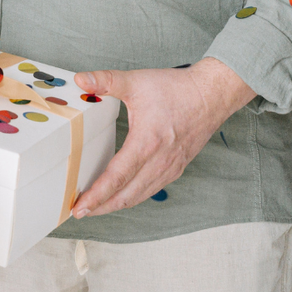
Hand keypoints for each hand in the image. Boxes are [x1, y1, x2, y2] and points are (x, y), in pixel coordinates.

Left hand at [68, 58, 255, 218]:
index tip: (79, 207)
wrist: (211, 95)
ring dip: (117, 204)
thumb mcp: (136, 81)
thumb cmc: (177, 89)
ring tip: (96, 207)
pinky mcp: (176, 168)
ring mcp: (170, 168)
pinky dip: (134, 196)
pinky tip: (123, 195)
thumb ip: (105, 80)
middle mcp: (160, 161)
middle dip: (101, 207)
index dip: (96, 195)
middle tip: (79, 212)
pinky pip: (152, 189)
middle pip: (126, 195)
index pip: (116, 177)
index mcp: (147, 143)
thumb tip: (80, 80)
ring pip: (139, 195)